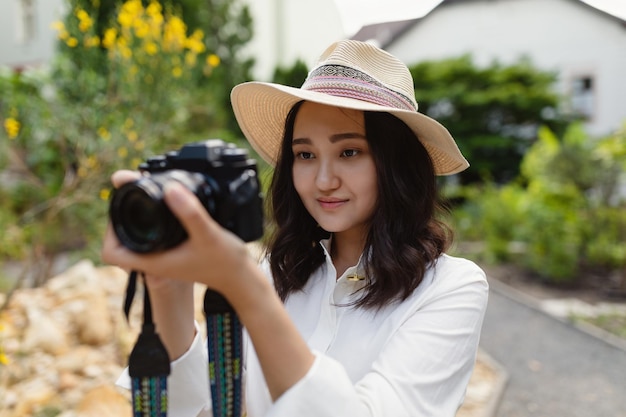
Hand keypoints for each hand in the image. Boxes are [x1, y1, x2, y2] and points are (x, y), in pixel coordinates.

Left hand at [101, 170, 251, 293]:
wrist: (242, 278)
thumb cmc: (225, 262)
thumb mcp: (208, 234)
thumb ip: (190, 212)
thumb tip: (169, 188)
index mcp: (154, 262)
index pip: (111, 253)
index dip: (109, 230)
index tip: (122, 207)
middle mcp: (155, 261)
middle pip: (121, 240)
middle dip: (122, 214)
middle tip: (132, 192)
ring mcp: (164, 258)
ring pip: (137, 237)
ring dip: (137, 215)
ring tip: (145, 193)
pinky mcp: (175, 252)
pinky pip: (154, 235)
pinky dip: (153, 219)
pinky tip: (167, 204)